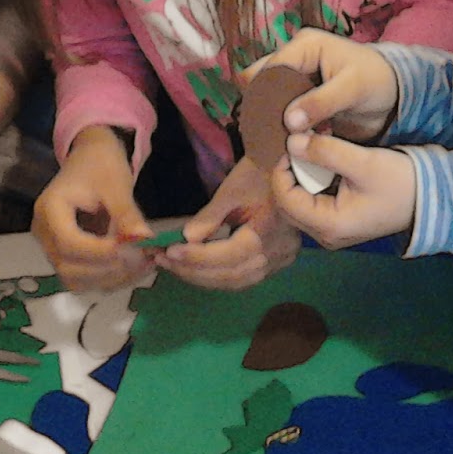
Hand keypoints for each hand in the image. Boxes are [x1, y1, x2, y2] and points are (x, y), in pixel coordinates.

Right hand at [33, 128, 154, 291]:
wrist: (91, 158)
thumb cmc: (101, 164)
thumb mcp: (116, 183)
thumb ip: (126, 212)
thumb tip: (144, 238)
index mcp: (50, 209)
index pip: (68, 243)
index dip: (100, 252)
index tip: (132, 250)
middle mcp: (44, 233)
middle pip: (68, 267)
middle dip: (107, 270)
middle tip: (143, 260)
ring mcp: (53, 247)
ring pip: (76, 279)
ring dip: (110, 279)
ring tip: (143, 265)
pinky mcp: (67, 256)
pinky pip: (84, 277)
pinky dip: (109, 278)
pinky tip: (135, 268)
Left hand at [160, 157, 299, 290]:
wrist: (289, 171)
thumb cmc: (260, 174)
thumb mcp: (233, 190)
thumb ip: (210, 217)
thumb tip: (185, 240)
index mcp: (267, 235)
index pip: (227, 257)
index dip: (196, 258)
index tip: (168, 251)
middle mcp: (275, 256)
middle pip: (230, 276)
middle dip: (193, 271)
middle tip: (163, 261)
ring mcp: (278, 263)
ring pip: (236, 282)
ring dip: (203, 277)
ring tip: (174, 266)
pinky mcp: (276, 263)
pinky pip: (244, 278)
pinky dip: (218, 276)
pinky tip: (197, 268)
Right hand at [243, 29, 397, 141]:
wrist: (393, 95)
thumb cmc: (376, 81)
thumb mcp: (352, 89)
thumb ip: (321, 102)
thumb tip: (288, 121)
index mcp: (305, 45)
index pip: (272, 67)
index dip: (264, 94)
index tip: (263, 123)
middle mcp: (294, 58)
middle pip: (263, 81)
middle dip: (262, 107)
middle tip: (261, 135)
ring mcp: (295, 79)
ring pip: (268, 98)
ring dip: (269, 118)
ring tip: (268, 142)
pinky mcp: (298, 98)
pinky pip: (280, 111)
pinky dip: (280, 125)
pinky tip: (279, 143)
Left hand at [271, 132, 415, 249]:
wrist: (431, 198)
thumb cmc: (399, 182)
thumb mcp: (363, 162)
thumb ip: (326, 151)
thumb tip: (291, 141)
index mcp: (329, 226)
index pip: (285, 199)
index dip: (281, 169)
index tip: (293, 142)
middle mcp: (325, 235)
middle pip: (287, 203)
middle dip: (289, 172)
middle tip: (300, 144)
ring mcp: (332, 231)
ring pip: (298, 202)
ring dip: (300, 175)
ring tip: (311, 149)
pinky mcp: (338, 222)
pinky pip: (312, 202)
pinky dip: (311, 181)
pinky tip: (322, 161)